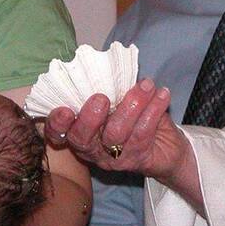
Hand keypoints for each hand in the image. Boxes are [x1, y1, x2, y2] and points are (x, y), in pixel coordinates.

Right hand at [44, 78, 188, 179]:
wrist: (167, 148)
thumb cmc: (134, 118)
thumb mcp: (117, 102)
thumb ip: (107, 90)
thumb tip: (108, 65)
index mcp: (79, 133)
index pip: (58, 134)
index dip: (57, 124)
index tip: (65, 110)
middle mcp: (92, 149)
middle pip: (82, 139)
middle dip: (89, 118)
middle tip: (101, 98)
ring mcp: (114, 158)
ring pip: (116, 135)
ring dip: (131, 106)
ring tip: (146, 85)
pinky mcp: (137, 160)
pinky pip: (143, 134)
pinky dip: (153, 110)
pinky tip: (161, 94)